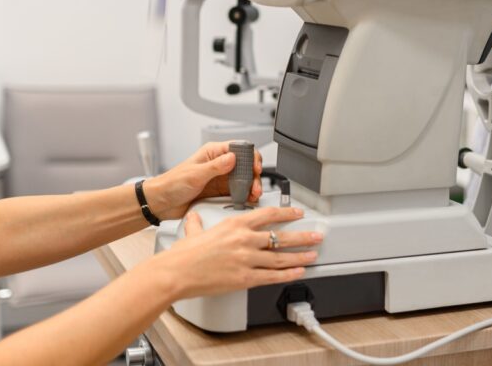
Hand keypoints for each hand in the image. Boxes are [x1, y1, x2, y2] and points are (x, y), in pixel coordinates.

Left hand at [143, 141, 262, 220]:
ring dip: (251, 187)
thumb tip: (232, 158)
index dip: (250, 157)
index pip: (239, 148)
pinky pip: (237, 192)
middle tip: (255, 187)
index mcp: (213, 153)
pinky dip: (244, 196)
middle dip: (254, 175)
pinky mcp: (220, 192)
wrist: (161, 202)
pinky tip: (246, 200)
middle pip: (245, 165)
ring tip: (253, 195)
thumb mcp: (194, 174)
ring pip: (244, 179)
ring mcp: (221, 178)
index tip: (255, 168)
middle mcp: (219, 164)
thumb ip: (215, 166)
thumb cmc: (172, 183)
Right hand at [159, 206, 320, 298]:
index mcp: (235, 225)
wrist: (176, 272)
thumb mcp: (193, 231)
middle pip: (281, 237)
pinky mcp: (245, 278)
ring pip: (280, 257)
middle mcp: (244, 240)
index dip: (287, 213)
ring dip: (300, 256)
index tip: (297, 213)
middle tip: (316, 235)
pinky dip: (288, 274)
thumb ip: (198, 224)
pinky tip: (298, 271)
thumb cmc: (183, 254)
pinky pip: (272, 276)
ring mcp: (246, 259)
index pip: (268, 214)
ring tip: (313, 254)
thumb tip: (195, 218)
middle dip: (302, 236)